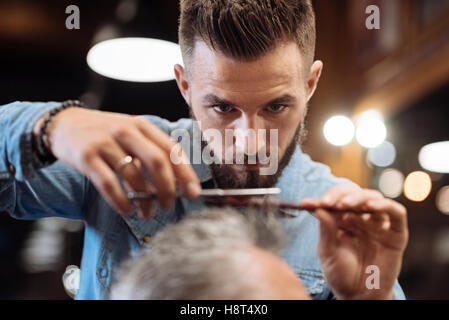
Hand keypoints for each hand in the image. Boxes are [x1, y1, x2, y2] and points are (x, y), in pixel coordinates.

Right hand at [33, 107, 200, 218]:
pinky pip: (108, 183)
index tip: (194, 193)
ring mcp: (105, 142)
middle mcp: (126, 131)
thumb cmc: (103, 134)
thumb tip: (172, 186)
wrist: (63, 124)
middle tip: (169, 206)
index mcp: (142, 126)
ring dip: (144, 200)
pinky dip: (120, 201)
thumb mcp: (130, 136)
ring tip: (147, 213)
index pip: (171, 150)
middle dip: (168, 188)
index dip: (185, 173)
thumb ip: (150, 155)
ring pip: (134, 175)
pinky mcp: (86, 156)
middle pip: (158, 162)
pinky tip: (127, 211)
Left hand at [301, 185, 408, 299]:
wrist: (360, 296)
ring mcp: (378, 224)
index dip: (322, 199)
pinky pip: (396, 213)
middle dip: (339, 196)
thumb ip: (326, 230)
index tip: (306, 204)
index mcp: (341, 220)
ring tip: (346, 205)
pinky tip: (372, 206)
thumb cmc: (342, 274)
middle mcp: (360, 218)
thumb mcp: (328, 252)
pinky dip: (385, 205)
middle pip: (353, 195)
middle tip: (328, 202)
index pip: (334, 200)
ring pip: (373, 198)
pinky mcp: (396, 233)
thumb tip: (318, 208)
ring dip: (359, 198)